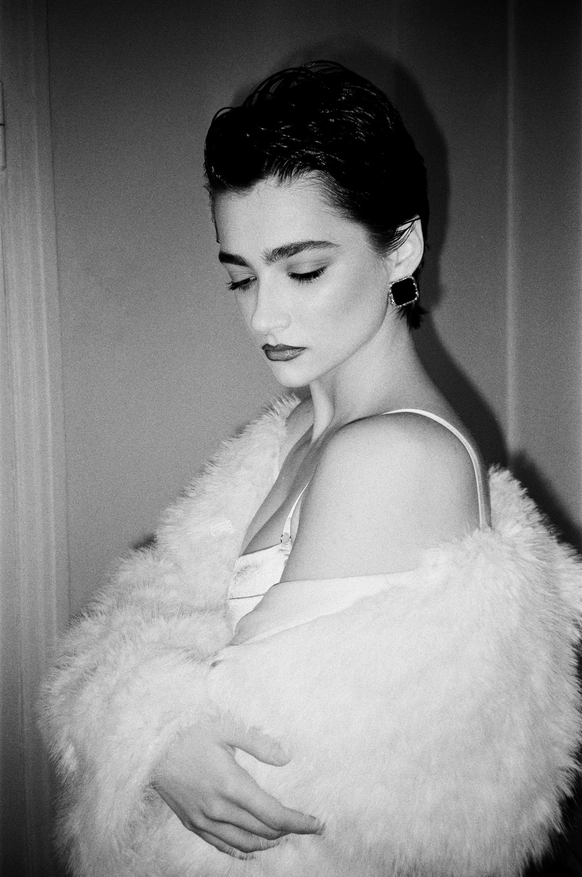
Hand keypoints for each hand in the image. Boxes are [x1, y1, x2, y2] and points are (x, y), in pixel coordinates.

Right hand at [152, 717, 322, 856]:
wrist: (148, 745)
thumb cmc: (188, 730)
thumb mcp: (225, 727)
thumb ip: (259, 743)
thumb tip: (287, 757)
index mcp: (231, 785)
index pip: (274, 815)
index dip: (300, 822)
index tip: (318, 824)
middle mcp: (219, 809)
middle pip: (263, 831)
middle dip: (290, 831)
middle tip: (307, 825)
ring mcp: (203, 820)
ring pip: (245, 843)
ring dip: (268, 842)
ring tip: (285, 834)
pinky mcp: (191, 823)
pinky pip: (221, 845)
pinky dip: (241, 850)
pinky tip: (252, 848)